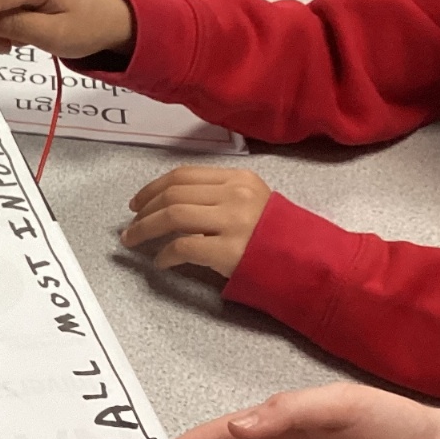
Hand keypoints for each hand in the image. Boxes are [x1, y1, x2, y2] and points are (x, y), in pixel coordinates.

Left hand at [122, 166, 270, 276]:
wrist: (310, 262)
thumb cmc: (277, 236)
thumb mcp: (253, 202)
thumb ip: (218, 197)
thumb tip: (170, 205)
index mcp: (239, 178)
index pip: (183, 175)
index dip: (152, 188)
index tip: (136, 203)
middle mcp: (235, 194)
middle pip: (173, 194)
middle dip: (144, 211)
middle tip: (130, 227)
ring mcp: (233, 221)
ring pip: (173, 215)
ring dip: (145, 229)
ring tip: (133, 242)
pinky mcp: (229, 250)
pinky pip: (183, 246)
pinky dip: (165, 255)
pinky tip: (161, 263)